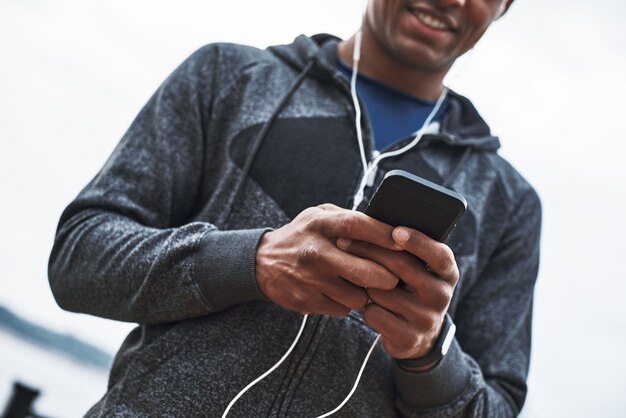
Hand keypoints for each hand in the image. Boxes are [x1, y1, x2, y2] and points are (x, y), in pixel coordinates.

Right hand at [255, 204, 400, 316]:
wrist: (262, 263)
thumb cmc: (301, 236)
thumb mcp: (318, 215)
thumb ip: (348, 218)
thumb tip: (388, 226)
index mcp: (320, 224)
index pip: (358, 226)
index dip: (384, 234)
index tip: (404, 241)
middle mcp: (315, 251)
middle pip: (366, 270)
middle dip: (387, 276)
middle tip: (393, 276)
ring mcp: (310, 279)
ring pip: (359, 295)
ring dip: (366, 292)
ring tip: (359, 282)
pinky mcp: (306, 301)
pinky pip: (343, 309)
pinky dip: (347, 302)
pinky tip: (340, 291)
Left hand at [336, 226, 458, 364]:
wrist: (416, 336)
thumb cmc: (409, 290)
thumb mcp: (417, 270)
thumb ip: (405, 251)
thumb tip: (374, 225)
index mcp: (447, 273)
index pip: (438, 254)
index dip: (418, 241)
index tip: (395, 230)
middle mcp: (442, 295)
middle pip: (402, 266)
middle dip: (368, 250)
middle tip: (342, 241)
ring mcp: (427, 318)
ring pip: (382, 291)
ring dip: (365, 284)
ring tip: (364, 283)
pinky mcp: (410, 338)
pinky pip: (375, 314)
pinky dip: (365, 308)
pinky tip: (369, 308)